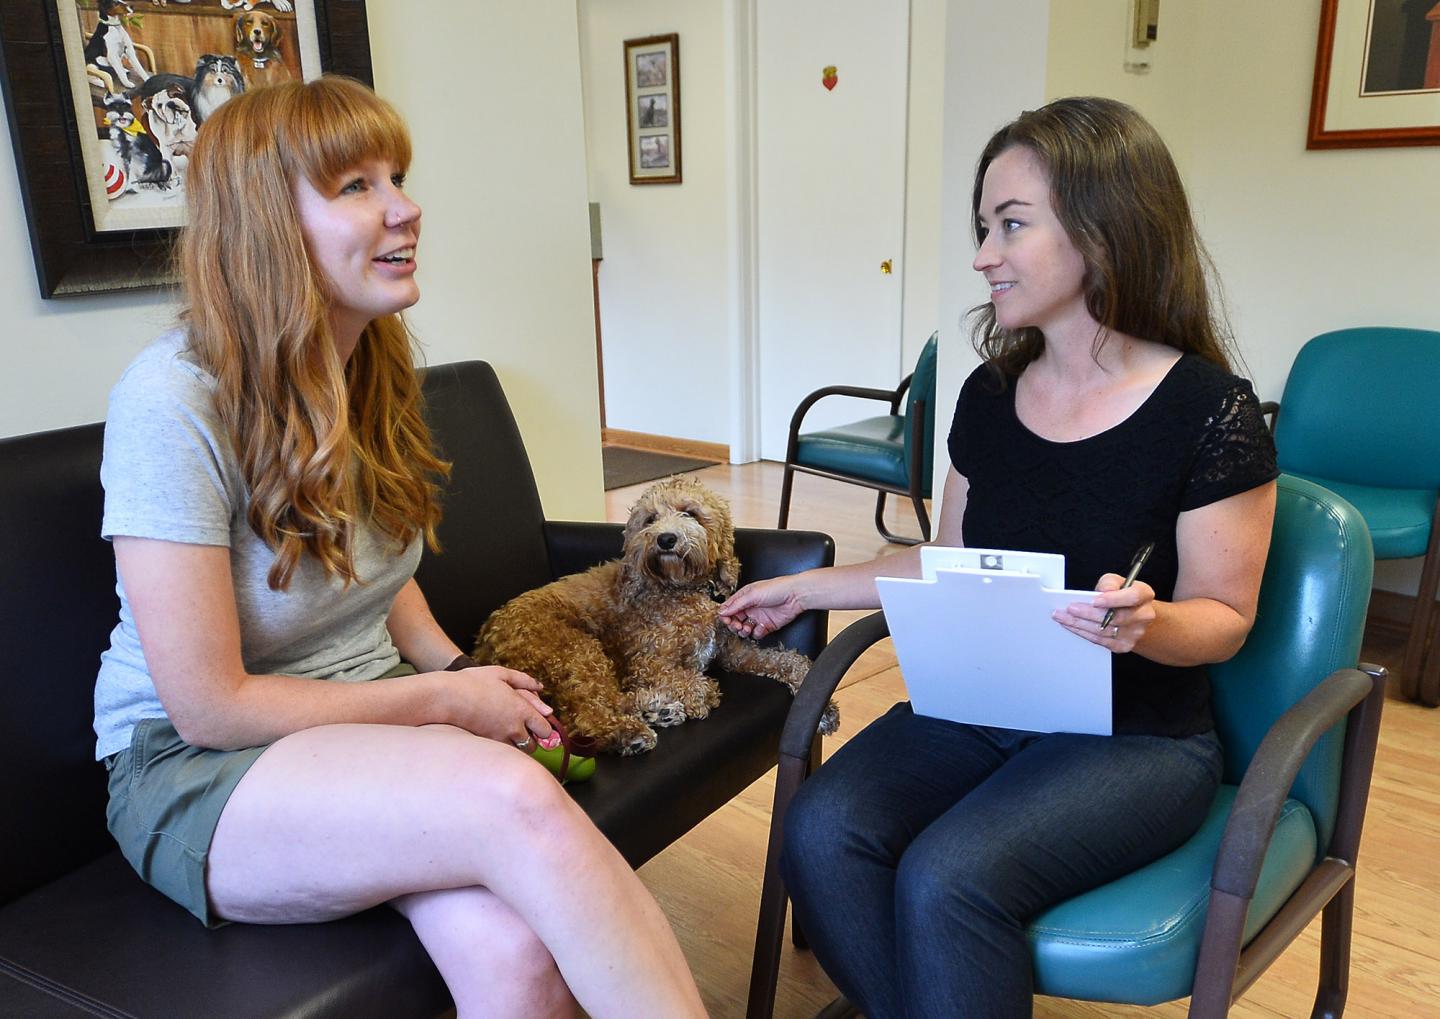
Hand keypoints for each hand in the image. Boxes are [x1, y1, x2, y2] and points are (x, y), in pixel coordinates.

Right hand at [439, 666, 561, 750]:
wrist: (444, 697)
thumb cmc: (472, 682)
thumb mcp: (500, 674)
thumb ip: (524, 680)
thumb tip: (540, 687)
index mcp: (521, 709)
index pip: (545, 729)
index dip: (544, 728)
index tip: (538, 724)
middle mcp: (513, 728)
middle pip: (534, 746)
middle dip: (531, 739)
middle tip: (522, 729)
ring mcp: (498, 739)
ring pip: (517, 753)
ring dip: (517, 746)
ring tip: (507, 733)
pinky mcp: (485, 745)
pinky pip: (501, 752)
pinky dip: (501, 748)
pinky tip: (493, 735)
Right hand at [718, 578, 804, 639]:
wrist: (795, 595)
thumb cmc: (776, 588)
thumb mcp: (752, 594)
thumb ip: (736, 604)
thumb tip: (722, 611)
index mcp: (744, 598)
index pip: (729, 609)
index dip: (726, 616)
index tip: (726, 620)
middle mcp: (750, 608)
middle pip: (735, 620)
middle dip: (734, 625)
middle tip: (737, 625)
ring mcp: (758, 617)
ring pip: (744, 629)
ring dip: (743, 631)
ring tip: (747, 628)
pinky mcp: (767, 626)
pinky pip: (757, 633)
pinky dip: (757, 633)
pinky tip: (761, 627)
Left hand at [1053, 575, 1156, 653]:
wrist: (1135, 616)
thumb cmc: (1123, 596)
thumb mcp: (1117, 581)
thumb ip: (1109, 583)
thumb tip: (1103, 591)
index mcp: (1144, 595)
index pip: (1132, 597)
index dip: (1113, 599)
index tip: (1095, 600)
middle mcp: (1143, 616)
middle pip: (1116, 618)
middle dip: (1089, 613)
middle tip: (1070, 608)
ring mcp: (1135, 633)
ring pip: (1104, 631)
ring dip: (1080, 624)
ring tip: (1063, 616)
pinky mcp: (1123, 645)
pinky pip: (1100, 641)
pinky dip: (1083, 632)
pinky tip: (1071, 625)